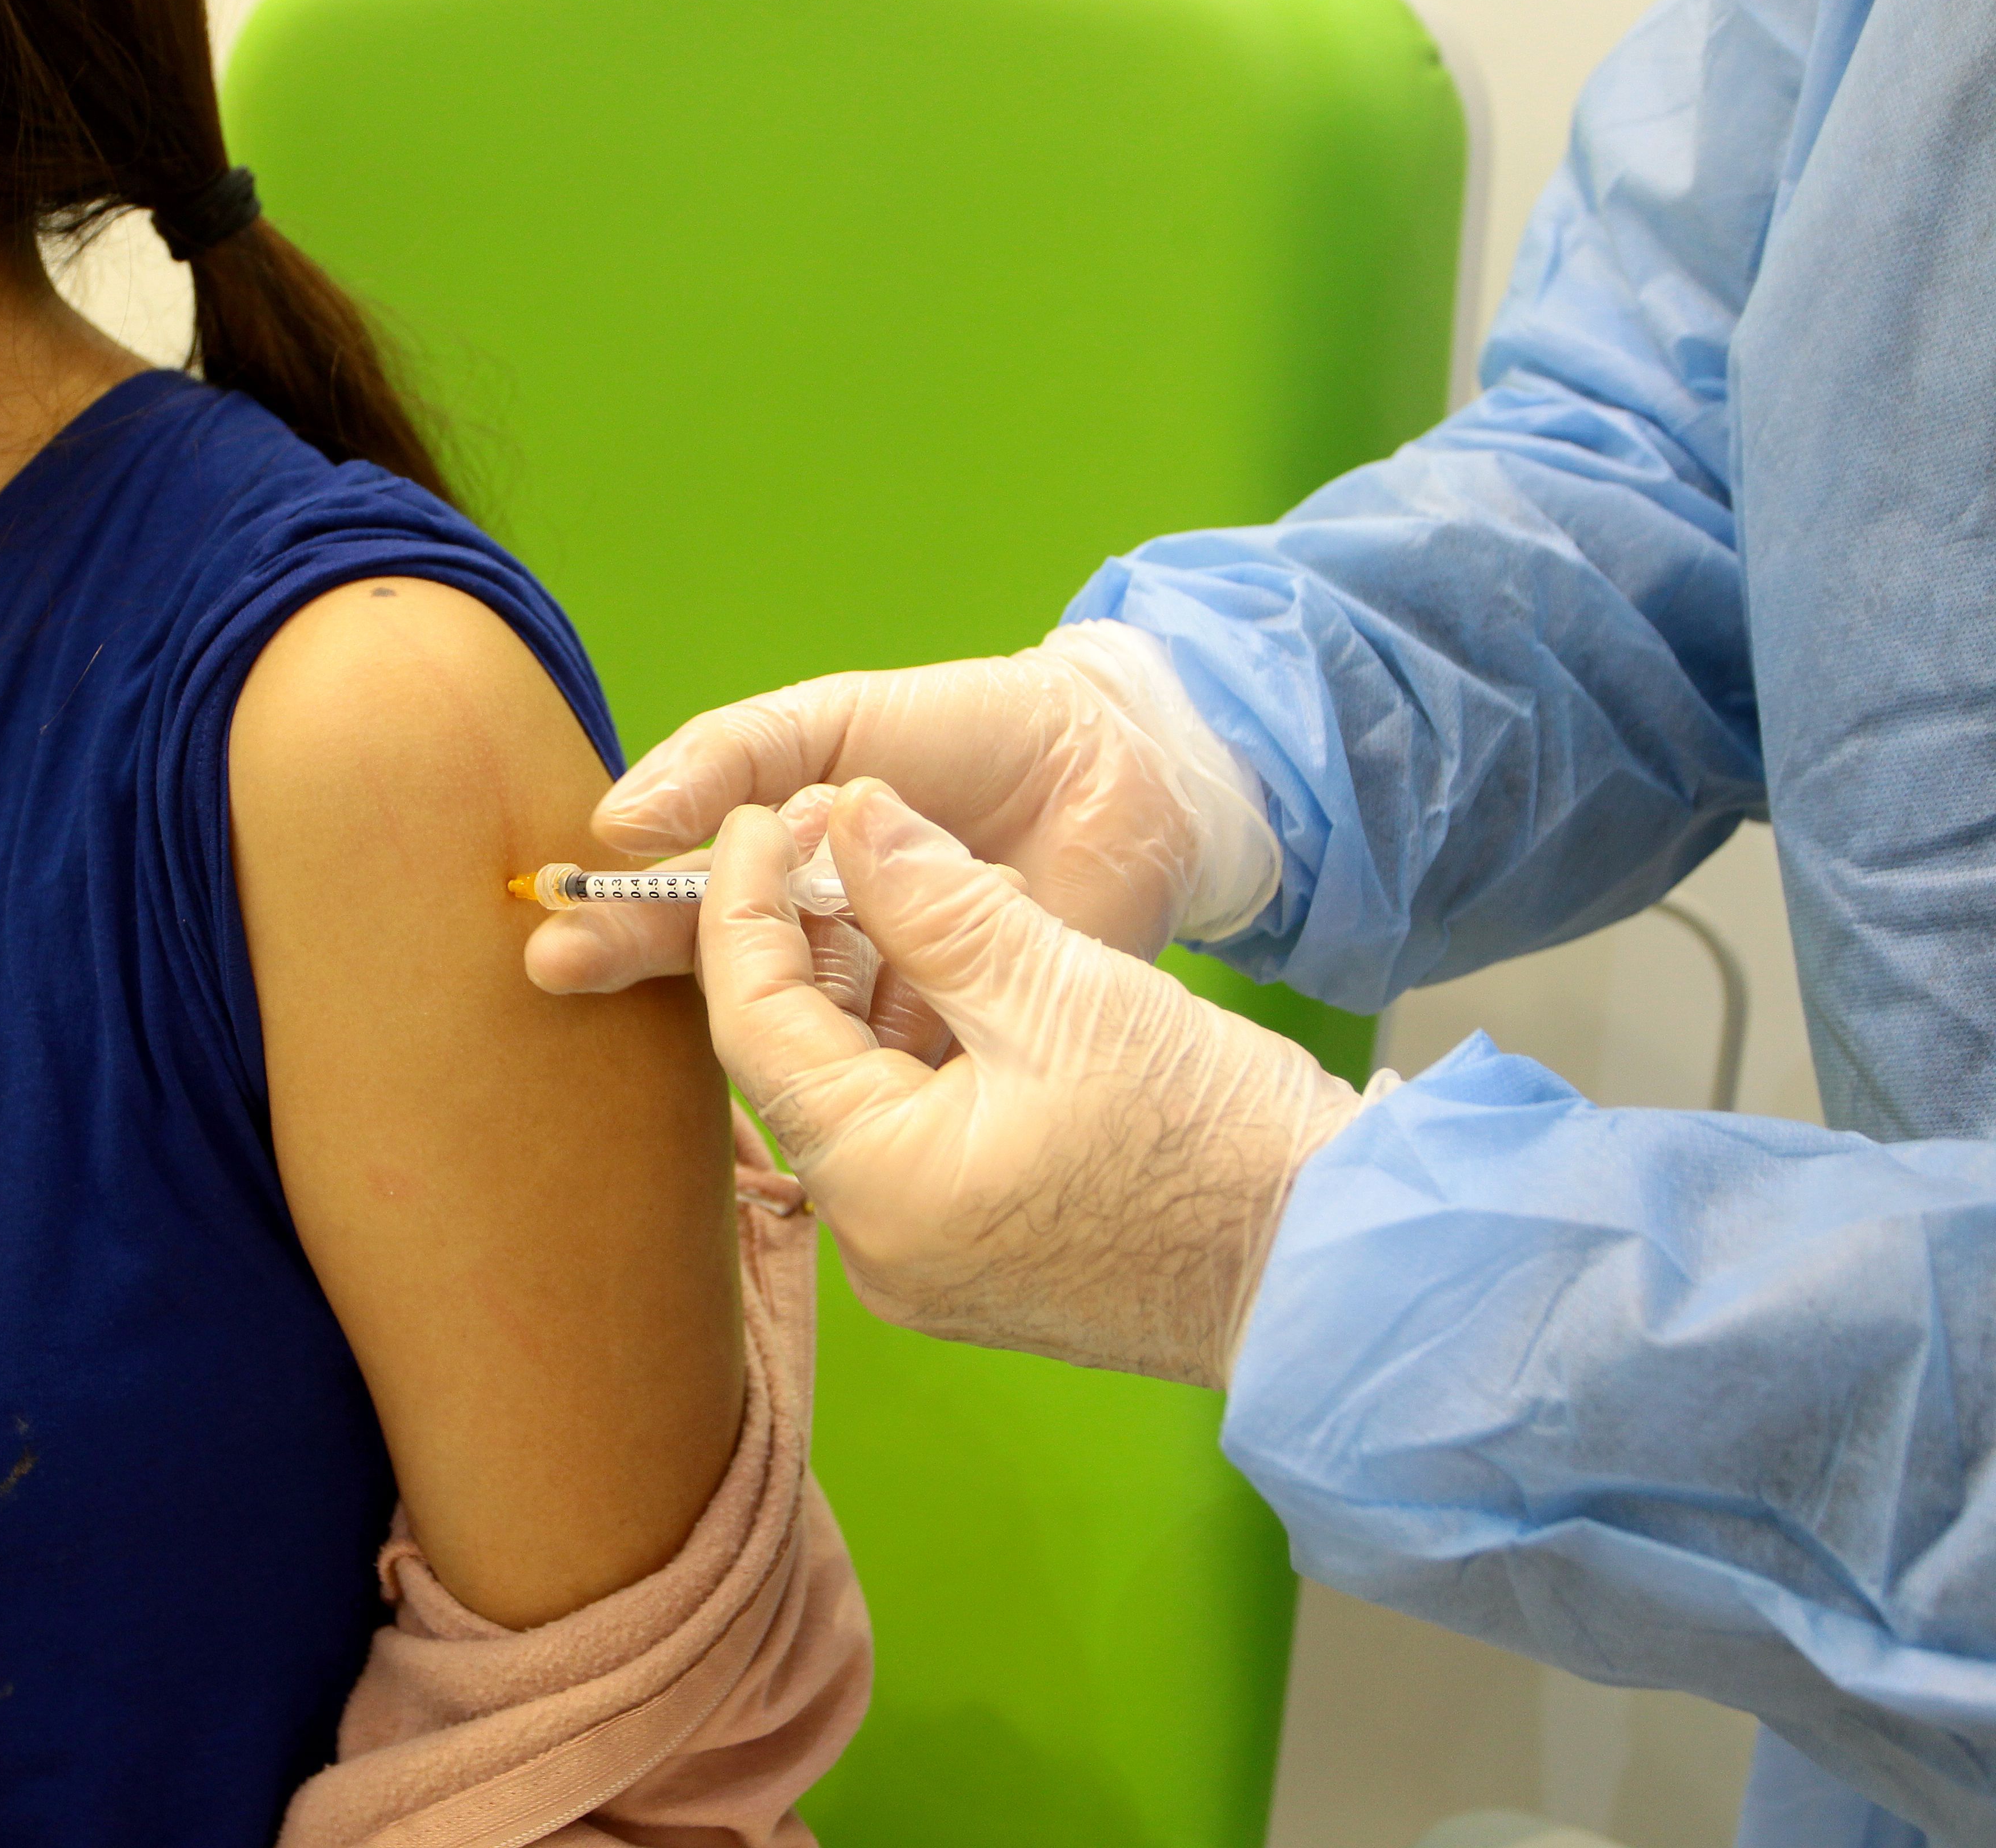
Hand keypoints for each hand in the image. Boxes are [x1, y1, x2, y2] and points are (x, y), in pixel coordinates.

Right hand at [523, 621, 1278, 994]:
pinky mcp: (957, 1054)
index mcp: (784, 874)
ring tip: (671, 971)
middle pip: (719, 971)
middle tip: (555, 966)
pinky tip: (795, 1041)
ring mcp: (885, 1007)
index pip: (684, 905)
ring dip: (737, 1004)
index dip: (619, 915)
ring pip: (793, 1025)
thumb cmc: (971, 730)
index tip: (555, 922)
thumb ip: (732, 757)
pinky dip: (844, 1052)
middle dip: (638, 962)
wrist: (1121, 772)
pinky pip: (885, 1068)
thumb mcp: (834, 722)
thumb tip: (623, 816)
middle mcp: (822, 950)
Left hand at [699, 778, 1362, 1388]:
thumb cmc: (1213, 1136)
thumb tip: (851, 813)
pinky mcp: (980, 1266)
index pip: (755, 1025)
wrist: (1337, 1265)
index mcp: (879, 1186)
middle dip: (801, 945)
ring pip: (855, 1100)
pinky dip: (915, 1053)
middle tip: (818, 837)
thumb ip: (935, 898)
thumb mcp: (1060, 986)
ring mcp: (928, 1267)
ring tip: (887, 885)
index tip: (758, 818)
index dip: (743, 907)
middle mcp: (878, 1248)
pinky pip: (910, 1141)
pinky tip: (946, 973)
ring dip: (864, 994)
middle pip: (796, 1067)